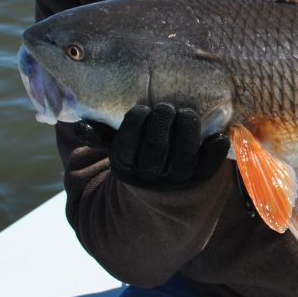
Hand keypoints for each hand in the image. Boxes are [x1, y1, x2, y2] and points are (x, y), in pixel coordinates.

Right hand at [74, 103, 229, 189]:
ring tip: (186, 113)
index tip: (141, 109)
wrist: (162, 189)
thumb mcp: (115, 147)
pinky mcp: (201, 176)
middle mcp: (152, 174)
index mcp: (126, 166)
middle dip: (161, 123)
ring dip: (187, 131)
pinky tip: (217, 135)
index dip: (134, 125)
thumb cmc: (137, 154)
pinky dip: (215, 149)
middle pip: (156, 148)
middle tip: (166, 107)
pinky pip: (210, 165)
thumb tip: (80, 126)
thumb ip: (101, 135)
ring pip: (184, 155)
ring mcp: (178, 177)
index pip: (127, 147)